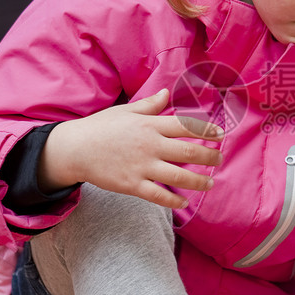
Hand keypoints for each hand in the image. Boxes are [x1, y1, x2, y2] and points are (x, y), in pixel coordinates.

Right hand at [37, 88, 223, 208]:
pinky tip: (184, 202)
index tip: (220, 135)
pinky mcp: (132, 185)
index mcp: (149, 125)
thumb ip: (150, 105)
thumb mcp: (125, 111)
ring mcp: (141, 167)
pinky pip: (159, 195)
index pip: (185, 126)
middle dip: (209, 157)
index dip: (207, 130)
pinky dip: (174, 200)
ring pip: (179, 176)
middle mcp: (149, 145)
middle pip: (188, 152)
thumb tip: (167, 92)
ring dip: (199, 181)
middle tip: (220, 159)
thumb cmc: (100, 127)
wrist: (74, 149)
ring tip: (210, 183)